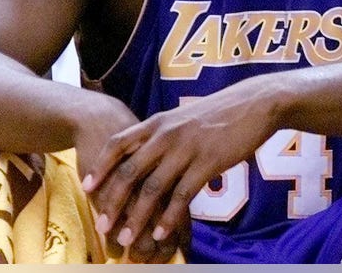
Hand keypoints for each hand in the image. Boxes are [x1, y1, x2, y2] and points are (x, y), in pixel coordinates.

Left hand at [81, 88, 270, 257]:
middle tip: (102, 226)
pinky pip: (182, 195)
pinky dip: (169, 217)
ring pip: (153, 188)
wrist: (256, 103)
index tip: (86, 187)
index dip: (100, 166)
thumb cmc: (221, 112)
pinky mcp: (208, 163)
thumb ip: (163, 134)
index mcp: (158, 123)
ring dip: (137, 217)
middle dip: (112, 202)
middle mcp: (167, 135)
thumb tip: (146, 154)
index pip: (118, 143)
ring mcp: (187, 149)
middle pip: (129, 172)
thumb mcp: (183, 117)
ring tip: (127, 238)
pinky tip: (162, 233)